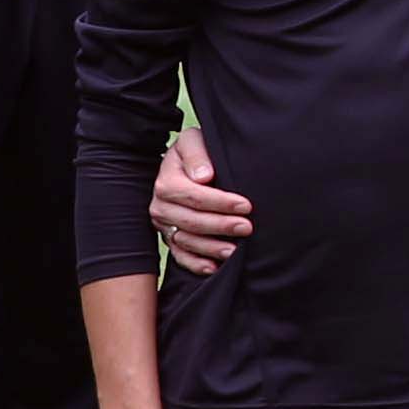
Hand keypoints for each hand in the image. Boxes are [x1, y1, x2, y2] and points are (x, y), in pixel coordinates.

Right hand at [151, 127, 252, 274]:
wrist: (186, 163)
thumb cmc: (196, 151)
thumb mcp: (194, 140)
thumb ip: (197, 153)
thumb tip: (203, 176)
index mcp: (166, 180)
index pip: (193, 195)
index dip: (220, 202)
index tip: (245, 205)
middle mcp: (161, 205)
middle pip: (190, 220)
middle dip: (220, 226)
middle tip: (247, 227)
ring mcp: (165, 224)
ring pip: (185, 241)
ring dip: (210, 248)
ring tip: (235, 251)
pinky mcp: (170, 237)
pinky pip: (179, 256)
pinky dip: (195, 264)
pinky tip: (214, 267)